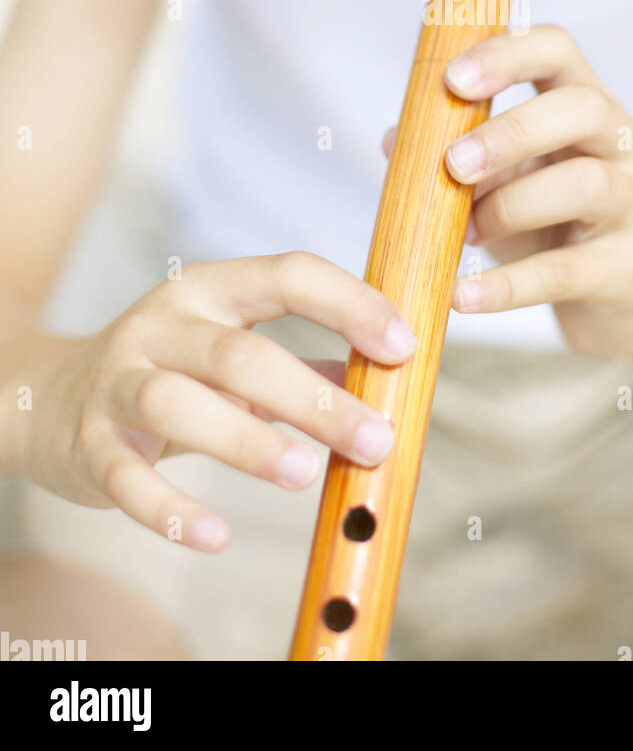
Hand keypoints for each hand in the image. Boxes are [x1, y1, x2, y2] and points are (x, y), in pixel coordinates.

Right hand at [18, 253, 416, 549]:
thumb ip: (307, 362)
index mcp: (212, 289)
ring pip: (180, 404)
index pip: (287, 274)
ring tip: (305, 473)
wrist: (53, 397)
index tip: (404, 345)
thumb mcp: (235, 350)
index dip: (350, 304)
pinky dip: (170, 510)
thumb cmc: (173, 370)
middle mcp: (163, 323)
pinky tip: (216, 534)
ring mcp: (119, 379)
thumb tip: (393, 379)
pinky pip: (126, 477)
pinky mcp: (88, 441)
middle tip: (375, 438)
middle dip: (313, 398)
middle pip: (239, 354)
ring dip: (247, 441)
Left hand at [383, 23, 632, 354]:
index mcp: (586, 103)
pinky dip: (508, 285)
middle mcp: (621, 142)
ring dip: (510, 205)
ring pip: (584, 185)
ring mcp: (632, 202)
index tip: (453, 79)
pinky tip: (463, 295)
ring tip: (466, 233)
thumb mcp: (505, 178)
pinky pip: (565, 271)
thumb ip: (457, 152)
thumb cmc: (551, 222)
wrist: (621, 297)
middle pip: (582, 108)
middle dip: (511, 132)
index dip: (508, 54)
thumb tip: (395, 141)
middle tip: (453, 164)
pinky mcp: (625, 266)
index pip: (558, 49)